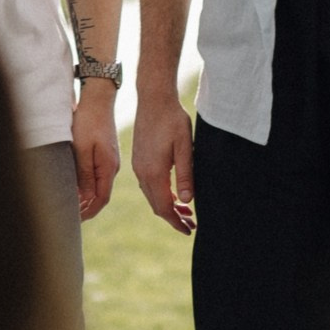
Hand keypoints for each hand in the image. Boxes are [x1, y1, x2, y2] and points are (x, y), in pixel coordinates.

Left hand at [70, 87, 119, 219]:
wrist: (98, 100)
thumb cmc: (88, 122)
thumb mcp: (83, 150)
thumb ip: (85, 174)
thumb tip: (86, 198)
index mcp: (109, 168)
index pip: (101, 199)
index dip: (89, 211)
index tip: (76, 220)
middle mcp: (112, 167)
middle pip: (101, 195)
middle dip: (87, 208)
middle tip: (72, 217)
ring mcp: (110, 160)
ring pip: (99, 185)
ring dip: (87, 197)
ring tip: (73, 206)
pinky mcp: (105, 154)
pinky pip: (98, 175)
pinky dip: (88, 185)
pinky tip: (78, 187)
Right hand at [129, 92, 196, 235]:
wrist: (153, 99)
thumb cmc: (172, 120)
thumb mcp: (185, 148)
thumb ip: (186, 176)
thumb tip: (187, 202)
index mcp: (153, 172)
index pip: (164, 207)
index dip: (176, 221)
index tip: (189, 230)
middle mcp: (142, 172)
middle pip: (156, 205)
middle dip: (173, 217)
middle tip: (191, 224)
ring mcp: (138, 166)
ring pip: (151, 195)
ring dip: (167, 206)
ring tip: (186, 211)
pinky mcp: (139, 159)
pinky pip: (148, 185)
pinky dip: (161, 194)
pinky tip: (173, 193)